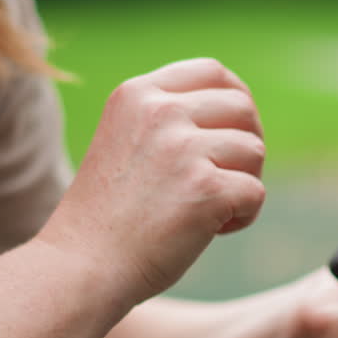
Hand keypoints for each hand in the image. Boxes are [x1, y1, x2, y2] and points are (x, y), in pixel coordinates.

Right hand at [39, 58, 266, 306]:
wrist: (82, 266)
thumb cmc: (108, 216)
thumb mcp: (127, 142)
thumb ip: (169, 121)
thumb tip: (240, 107)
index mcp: (137, 94)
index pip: (212, 71)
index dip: (236, 98)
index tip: (235, 131)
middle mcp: (161, 112)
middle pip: (242, 107)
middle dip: (247, 144)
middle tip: (228, 180)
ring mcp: (184, 149)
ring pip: (255, 150)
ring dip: (244, 183)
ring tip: (211, 211)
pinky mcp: (206, 189)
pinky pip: (255, 193)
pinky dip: (244, 216)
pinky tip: (213, 231)